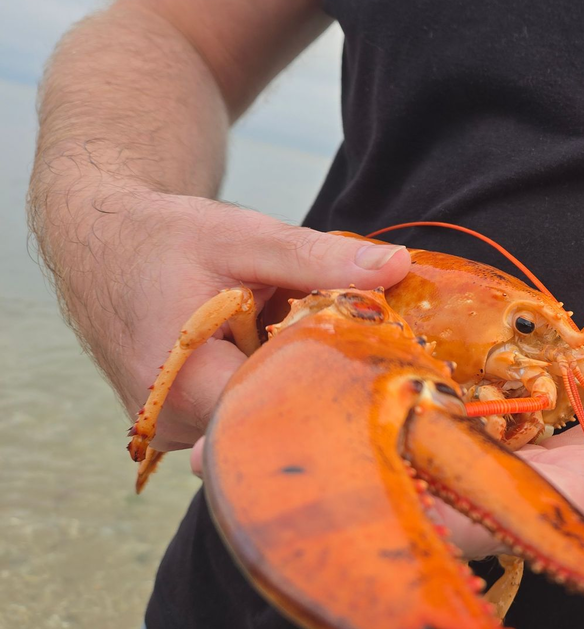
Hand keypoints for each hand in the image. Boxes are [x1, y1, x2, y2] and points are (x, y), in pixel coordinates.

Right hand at [38, 186, 409, 450]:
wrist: (101, 245)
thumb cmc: (166, 238)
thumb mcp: (245, 238)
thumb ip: (318, 259)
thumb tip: (397, 266)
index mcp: (185, 386)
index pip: (284, 411)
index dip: (335, 381)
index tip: (376, 352)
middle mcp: (178, 424)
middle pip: (280, 418)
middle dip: (319, 375)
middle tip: (344, 330)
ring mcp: (180, 431)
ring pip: (265, 416)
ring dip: (292, 375)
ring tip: (285, 324)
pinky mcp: (188, 425)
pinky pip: (245, 412)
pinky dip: (269, 378)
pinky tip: (268, 341)